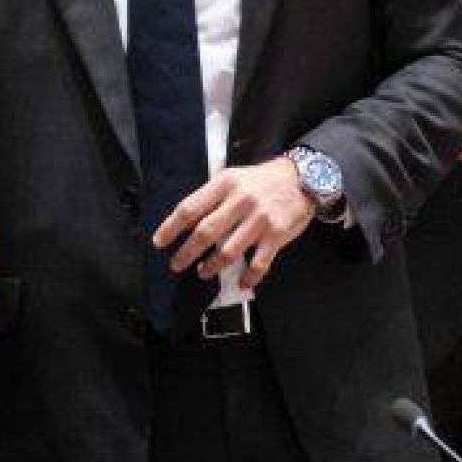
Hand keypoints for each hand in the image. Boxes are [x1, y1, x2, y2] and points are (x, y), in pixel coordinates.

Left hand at [152, 157, 313, 291]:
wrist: (302, 179)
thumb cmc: (261, 180)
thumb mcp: (233, 178)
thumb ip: (213, 197)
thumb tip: (187, 220)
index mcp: (224, 184)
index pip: (190, 208)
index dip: (171, 227)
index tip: (159, 242)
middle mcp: (240, 201)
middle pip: (205, 232)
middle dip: (186, 252)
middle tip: (176, 264)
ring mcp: (258, 219)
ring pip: (228, 251)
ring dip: (211, 266)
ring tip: (202, 272)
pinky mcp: (276, 235)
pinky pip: (258, 264)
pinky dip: (248, 277)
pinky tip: (241, 283)